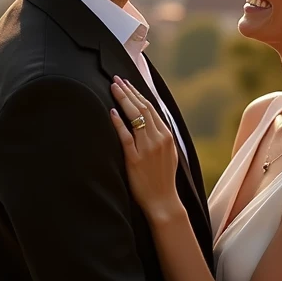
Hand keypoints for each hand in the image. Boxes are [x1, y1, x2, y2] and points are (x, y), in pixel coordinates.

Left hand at [110, 77, 181, 220]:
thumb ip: (161, 135)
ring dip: (123, 100)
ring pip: (135, 117)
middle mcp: (159, 138)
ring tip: (113, 88)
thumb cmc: (163, 177)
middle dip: (128, 91)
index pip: (150, 107)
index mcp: (167, 135)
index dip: (137, 93)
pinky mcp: (135, 159)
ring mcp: (147, 148)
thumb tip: (151, 119)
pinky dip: (119, 123)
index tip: (126, 82)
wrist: (163, 201)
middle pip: (142, 108)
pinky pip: (126, 137)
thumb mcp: (169, 152)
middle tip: (116, 79)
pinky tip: (112, 112)